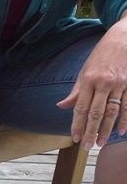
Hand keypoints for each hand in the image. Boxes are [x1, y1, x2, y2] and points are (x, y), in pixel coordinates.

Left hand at [57, 18, 126, 148]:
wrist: (125, 36)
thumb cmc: (102, 55)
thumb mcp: (85, 70)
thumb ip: (76, 91)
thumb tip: (62, 106)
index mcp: (89, 80)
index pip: (80, 107)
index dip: (77, 124)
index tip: (75, 137)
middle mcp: (104, 82)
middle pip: (96, 112)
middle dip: (90, 131)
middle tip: (87, 147)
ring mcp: (120, 83)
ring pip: (113, 111)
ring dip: (107, 129)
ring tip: (100, 143)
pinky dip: (125, 119)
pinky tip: (121, 131)